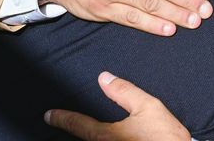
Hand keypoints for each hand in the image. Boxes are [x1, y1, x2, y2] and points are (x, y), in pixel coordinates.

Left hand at [45, 72, 190, 140]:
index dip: (63, 118)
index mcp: (107, 135)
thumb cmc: (164, 136)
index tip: (49, 115)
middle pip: (82, 140)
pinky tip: (104, 137)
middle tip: (59, 123)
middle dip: (71, 130)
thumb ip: (125, 91)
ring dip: (84, 137)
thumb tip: (104, 78)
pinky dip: (96, 140)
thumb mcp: (148, 106)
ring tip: (80, 130)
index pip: (79, 125)